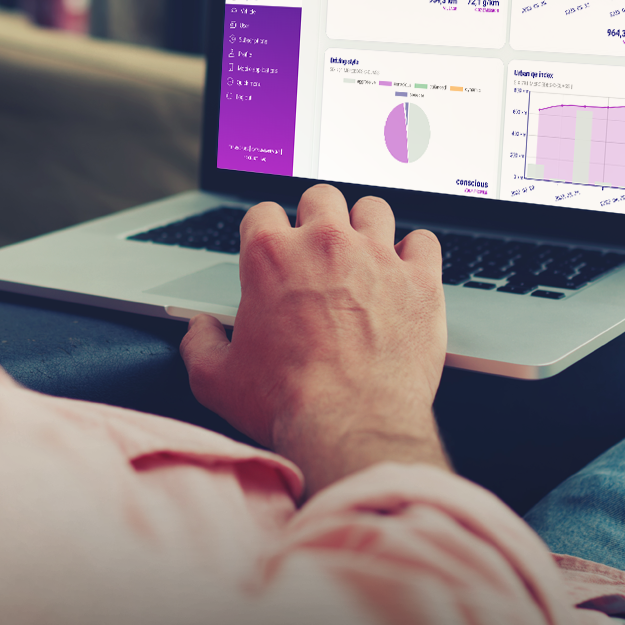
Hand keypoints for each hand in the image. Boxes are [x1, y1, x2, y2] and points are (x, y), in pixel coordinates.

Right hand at [181, 185, 450, 497]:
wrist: (350, 426)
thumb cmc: (284, 403)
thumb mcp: (216, 379)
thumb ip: (200, 343)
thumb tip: (200, 329)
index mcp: (271, 257)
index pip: (264, 212)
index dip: (267, 232)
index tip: (275, 251)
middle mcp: (325, 244)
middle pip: (321, 197)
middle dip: (317, 218)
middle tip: (320, 250)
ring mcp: (377, 257)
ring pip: (374, 209)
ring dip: (366, 227)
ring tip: (365, 254)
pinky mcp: (420, 280)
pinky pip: (424, 240)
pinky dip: (415, 252)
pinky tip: (407, 271)